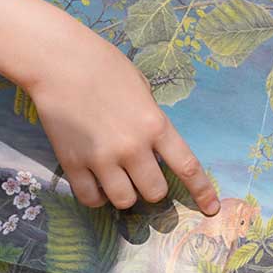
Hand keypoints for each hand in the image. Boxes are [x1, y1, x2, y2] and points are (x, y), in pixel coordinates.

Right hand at [24, 28, 220, 214]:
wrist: (61, 63)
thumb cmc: (105, 67)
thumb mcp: (142, 90)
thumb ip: (151, 121)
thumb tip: (154, 146)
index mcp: (155, 125)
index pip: (187, 167)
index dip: (201, 191)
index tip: (211, 208)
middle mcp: (132, 147)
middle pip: (154, 193)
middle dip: (152, 188)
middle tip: (142, 175)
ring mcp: (102, 158)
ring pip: (125, 201)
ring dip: (125, 194)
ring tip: (117, 177)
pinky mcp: (73, 165)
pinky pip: (91, 199)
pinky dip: (97, 196)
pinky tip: (96, 182)